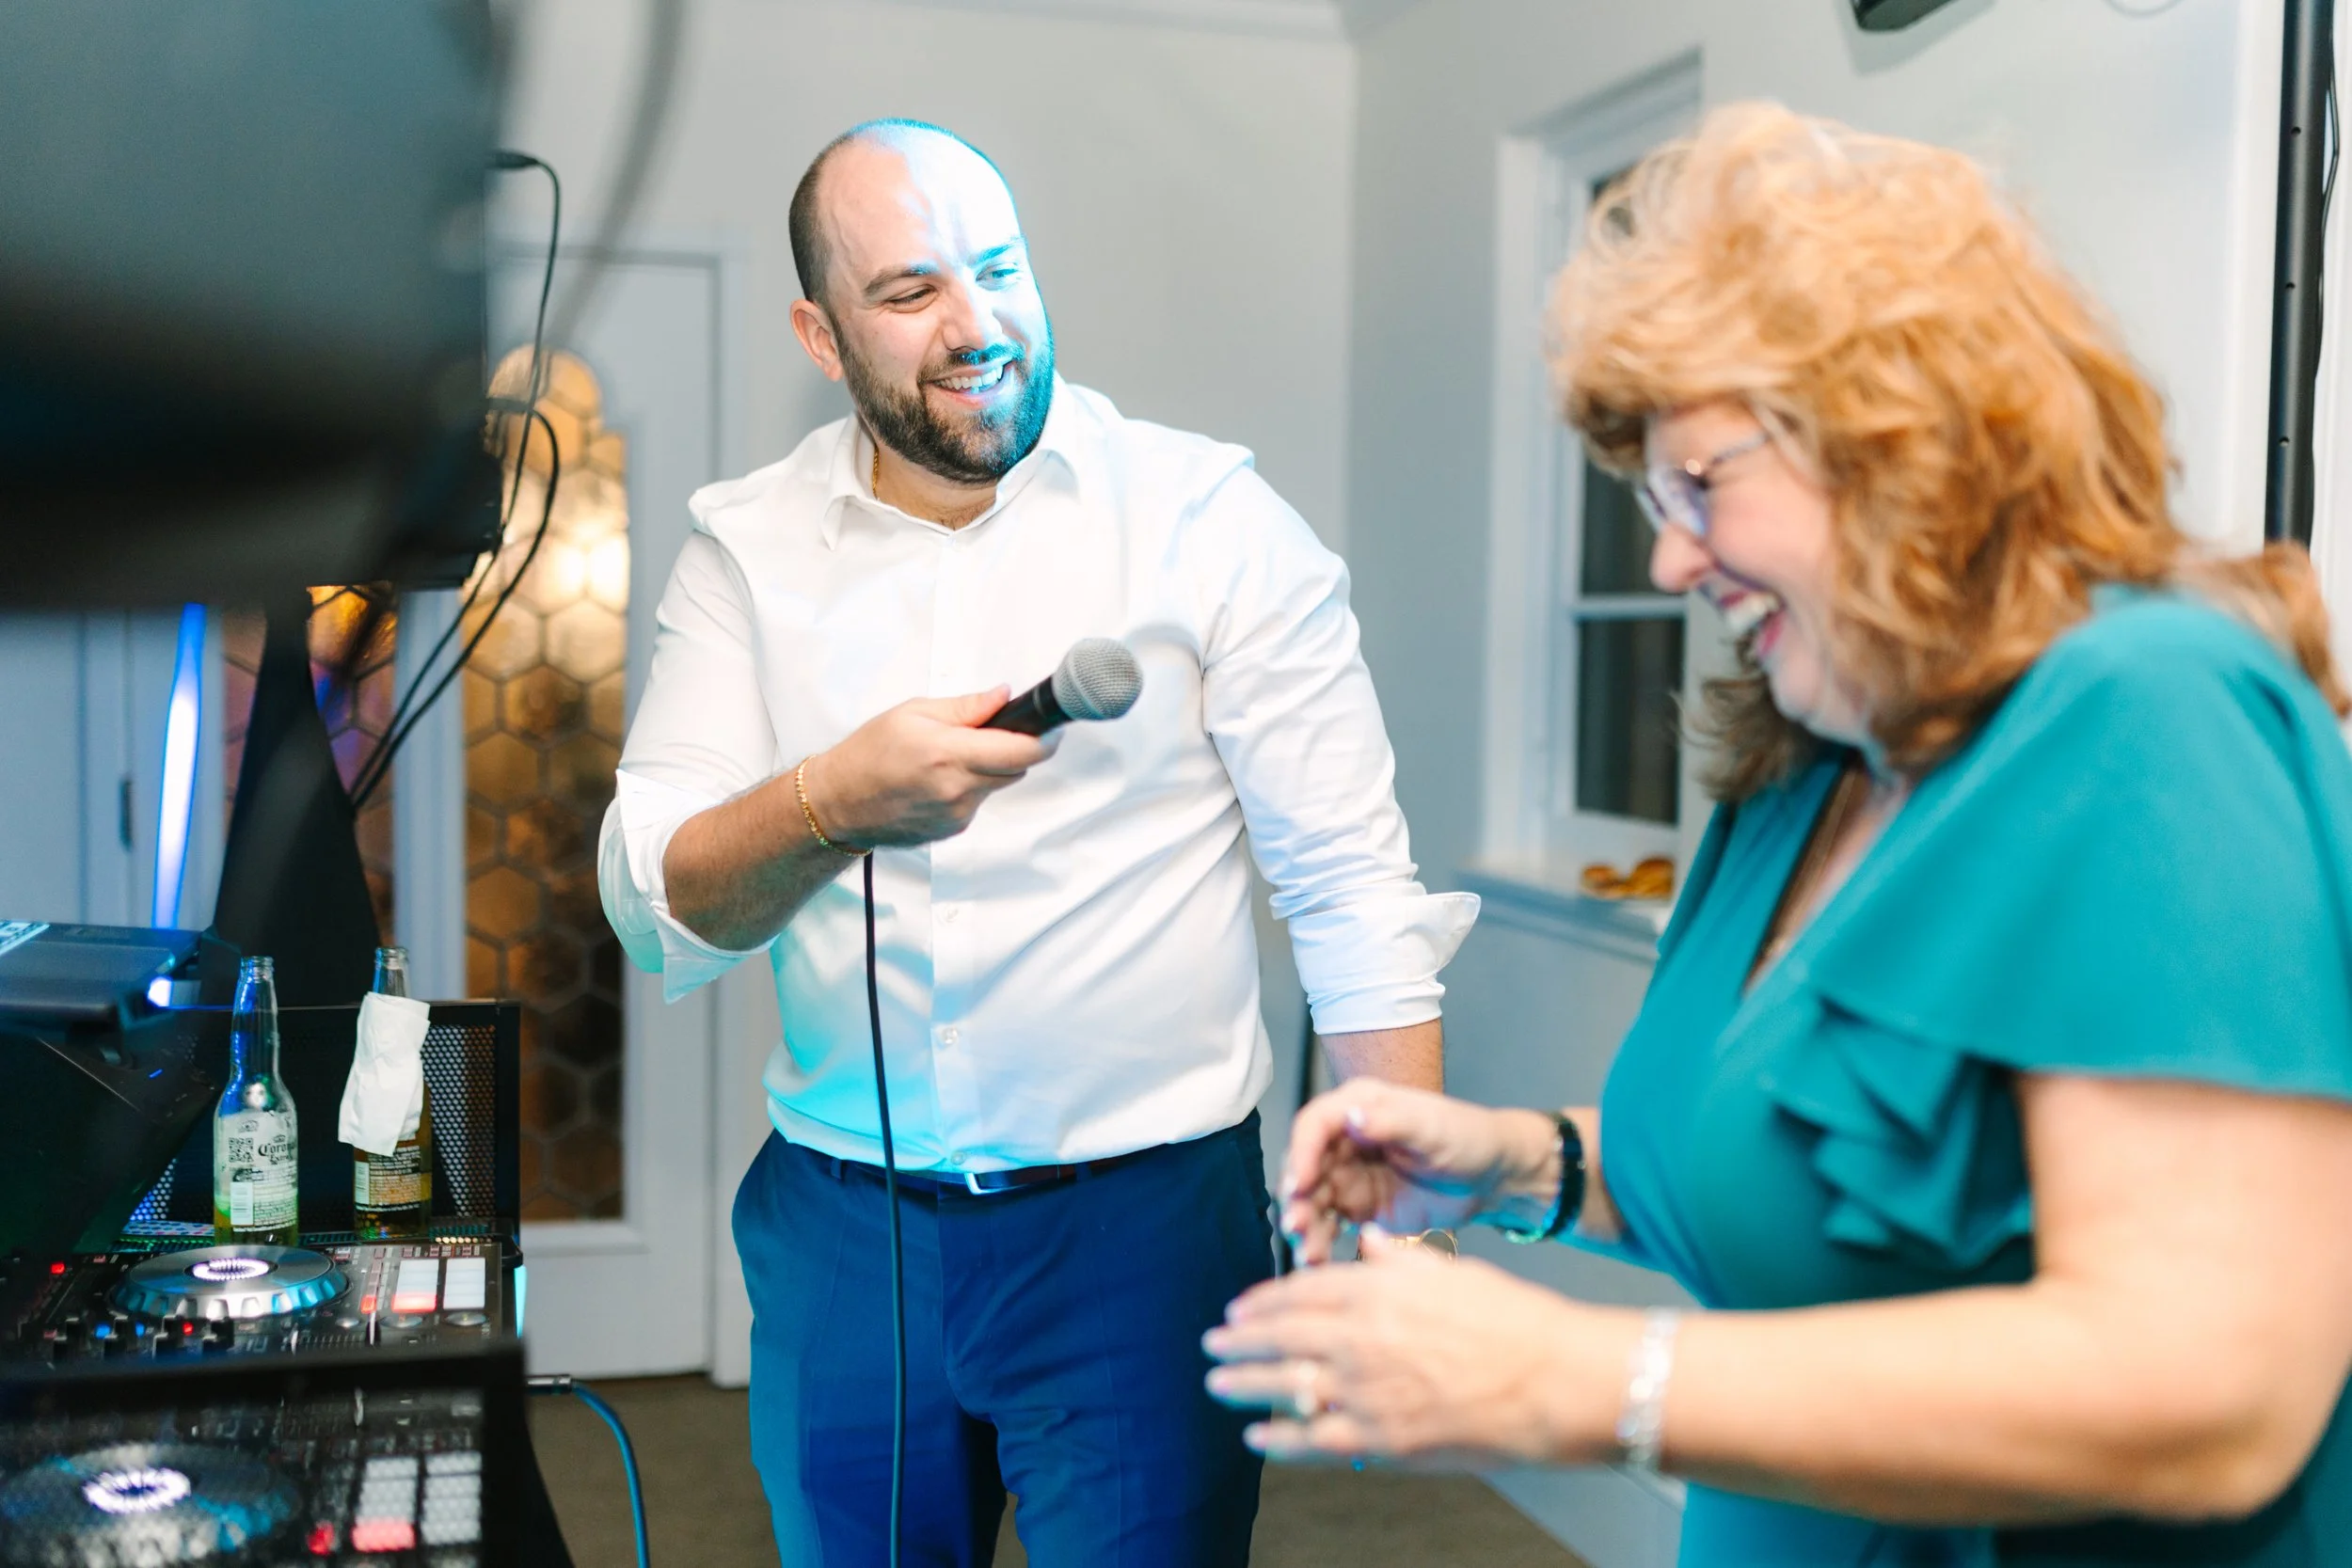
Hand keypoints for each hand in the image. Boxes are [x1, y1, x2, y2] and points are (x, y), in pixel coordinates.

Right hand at [804, 688, 1056, 848]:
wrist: (839, 802)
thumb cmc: (868, 754)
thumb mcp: (914, 713)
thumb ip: (966, 707)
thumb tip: (1002, 696)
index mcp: (949, 754)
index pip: (1022, 752)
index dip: (1045, 739)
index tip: (1052, 729)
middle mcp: (957, 789)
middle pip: (1016, 768)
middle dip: (1011, 748)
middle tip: (986, 733)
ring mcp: (957, 814)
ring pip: (997, 784)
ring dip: (987, 768)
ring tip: (949, 757)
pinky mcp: (953, 829)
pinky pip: (978, 801)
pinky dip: (969, 787)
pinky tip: (938, 780)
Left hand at [1204, 1228, 1630, 1468]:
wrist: (1554, 1379)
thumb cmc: (1514, 1321)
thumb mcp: (1453, 1270)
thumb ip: (1399, 1260)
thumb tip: (1367, 1242)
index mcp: (1377, 1290)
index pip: (1301, 1290)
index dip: (1264, 1300)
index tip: (1241, 1307)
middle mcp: (1360, 1337)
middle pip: (1281, 1335)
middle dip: (1239, 1340)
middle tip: (1212, 1342)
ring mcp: (1366, 1390)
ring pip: (1286, 1384)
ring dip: (1245, 1383)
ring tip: (1216, 1382)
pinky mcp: (1382, 1438)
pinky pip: (1314, 1438)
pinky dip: (1279, 1437)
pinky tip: (1255, 1435)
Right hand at [1279, 1081, 1558, 1264]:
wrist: (1492, 1179)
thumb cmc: (1468, 1138)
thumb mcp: (1432, 1127)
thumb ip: (1391, 1121)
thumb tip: (1353, 1115)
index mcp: (1360, 1105)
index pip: (1315, 1125)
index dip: (1302, 1153)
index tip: (1302, 1184)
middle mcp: (1345, 1138)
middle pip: (1305, 1166)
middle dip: (1297, 1198)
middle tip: (1296, 1227)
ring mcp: (1349, 1174)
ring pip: (1312, 1200)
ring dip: (1305, 1226)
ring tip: (1309, 1254)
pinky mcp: (1357, 1206)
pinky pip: (1329, 1225)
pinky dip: (1321, 1242)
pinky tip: (1320, 1261)